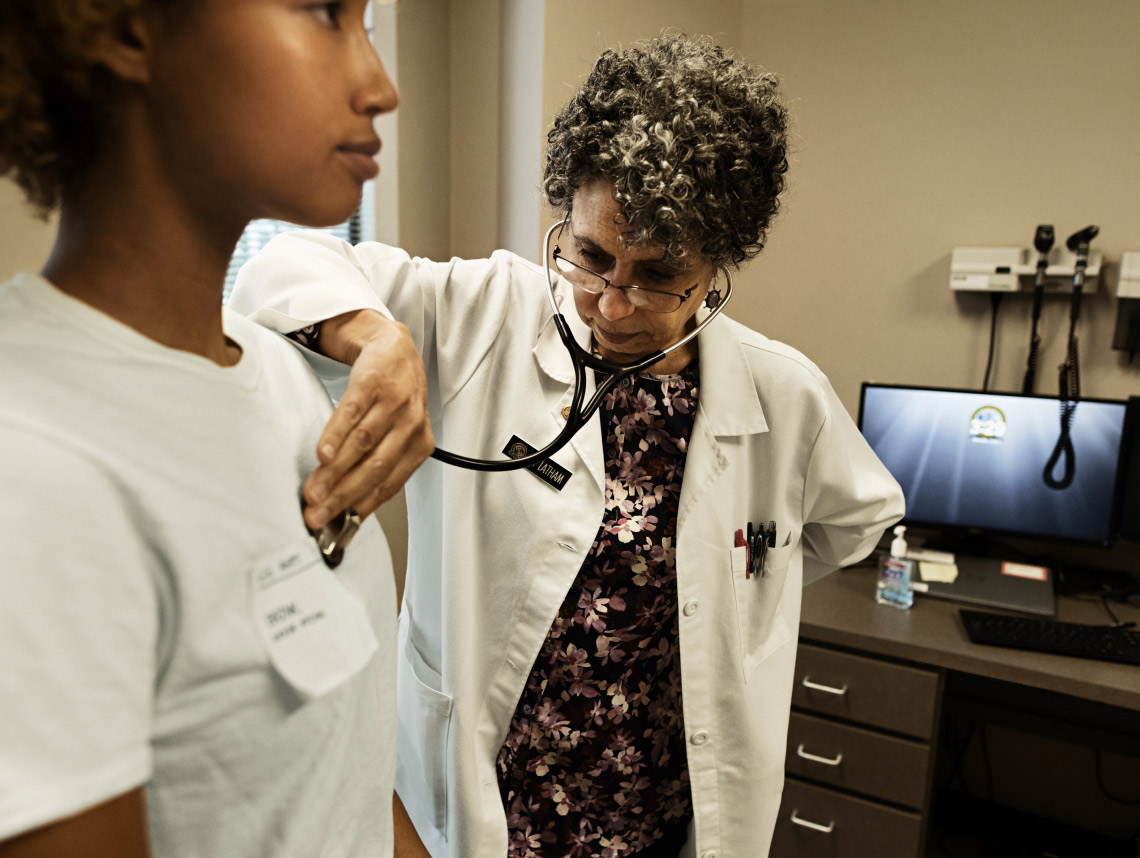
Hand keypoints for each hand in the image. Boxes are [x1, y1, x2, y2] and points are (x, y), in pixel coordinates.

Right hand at [302, 310, 432, 530]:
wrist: (390, 345)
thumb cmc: (391, 396)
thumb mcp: (394, 432)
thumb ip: (374, 465)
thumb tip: (343, 508)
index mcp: (418, 444)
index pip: (389, 484)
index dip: (360, 507)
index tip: (334, 525)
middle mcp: (411, 424)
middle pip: (375, 467)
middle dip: (343, 496)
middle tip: (317, 513)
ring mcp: (394, 401)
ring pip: (362, 444)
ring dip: (334, 472)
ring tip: (313, 490)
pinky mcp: (373, 381)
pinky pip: (353, 413)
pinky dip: (336, 435)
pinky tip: (323, 454)